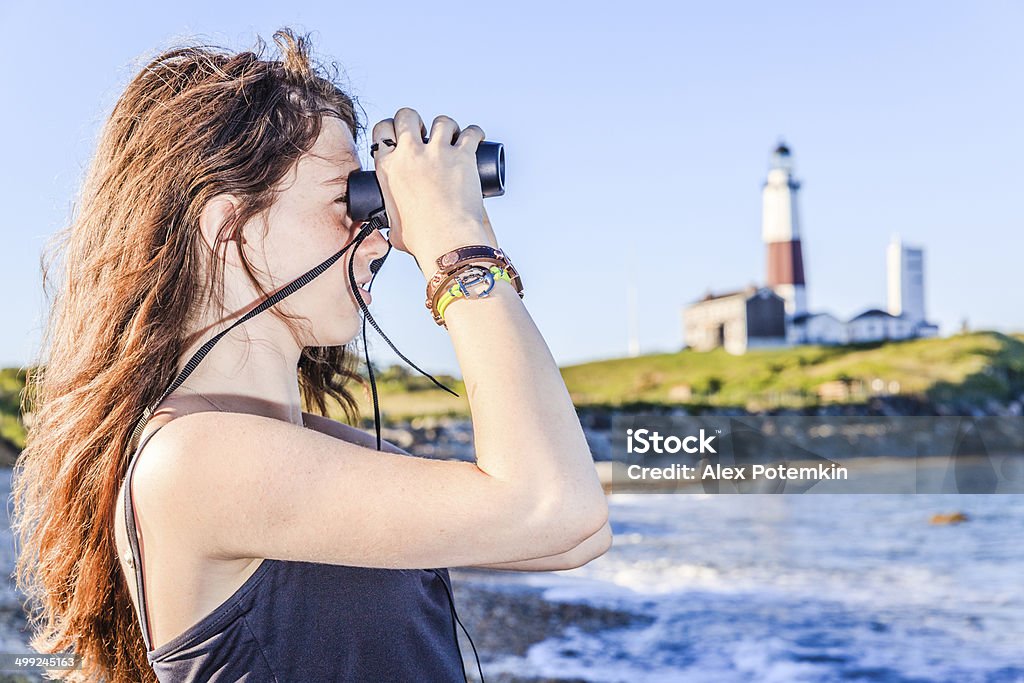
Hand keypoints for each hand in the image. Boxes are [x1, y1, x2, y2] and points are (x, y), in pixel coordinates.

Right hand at [371, 108, 493, 263]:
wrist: (447, 242)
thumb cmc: (422, 239)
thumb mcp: (395, 227)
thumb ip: (392, 221)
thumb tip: (392, 230)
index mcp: (388, 168)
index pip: (382, 131)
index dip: (392, 129)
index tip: (400, 136)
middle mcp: (410, 154)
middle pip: (407, 115)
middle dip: (416, 120)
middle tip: (425, 134)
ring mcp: (437, 153)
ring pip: (441, 121)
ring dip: (448, 128)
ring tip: (453, 139)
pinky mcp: (463, 156)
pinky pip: (471, 132)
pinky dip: (474, 133)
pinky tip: (476, 138)